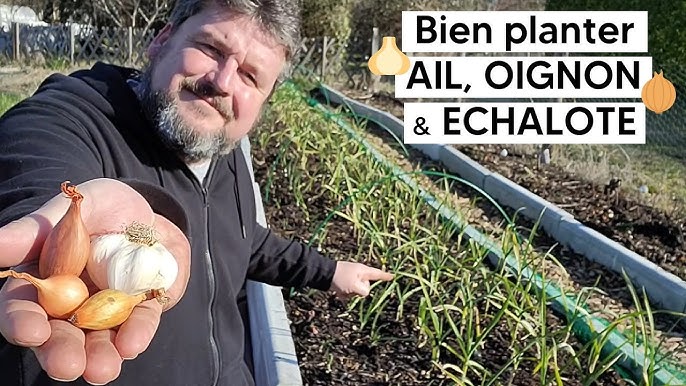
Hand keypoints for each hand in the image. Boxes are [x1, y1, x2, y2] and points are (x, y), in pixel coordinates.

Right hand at [0, 178, 190, 383]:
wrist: (151, 209)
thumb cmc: (101, 207)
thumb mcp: (69, 209)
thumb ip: (34, 231)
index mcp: (42, 282)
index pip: (22, 309)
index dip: (22, 323)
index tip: (30, 332)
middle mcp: (71, 305)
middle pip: (59, 335)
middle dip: (61, 353)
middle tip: (67, 366)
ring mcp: (108, 311)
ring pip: (99, 341)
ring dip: (100, 357)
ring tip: (102, 371)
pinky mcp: (143, 309)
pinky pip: (140, 324)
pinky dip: (137, 334)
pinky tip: (133, 344)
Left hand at [329, 261, 393, 298]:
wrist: (323, 274)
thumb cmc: (340, 278)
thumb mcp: (355, 286)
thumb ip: (364, 291)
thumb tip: (364, 293)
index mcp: (363, 271)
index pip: (378, 274)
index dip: (385, 276)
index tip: (393, 276)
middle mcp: (359, 274)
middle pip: (366, 287)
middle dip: (359, 291)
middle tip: (350, 288)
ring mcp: (351, 278)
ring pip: (357, 291)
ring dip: (350, 294)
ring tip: (342, 290)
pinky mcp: (344, 283)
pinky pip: (349, 292)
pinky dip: (344, 294)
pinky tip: (338, 292)